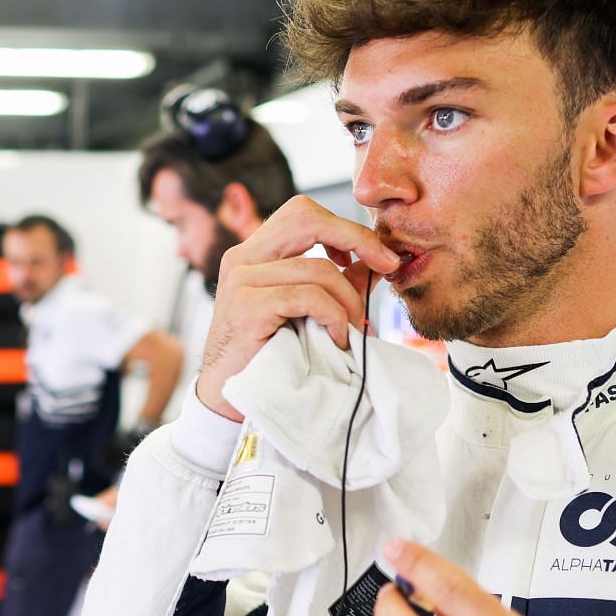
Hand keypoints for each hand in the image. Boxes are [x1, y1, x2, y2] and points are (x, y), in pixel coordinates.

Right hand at [197, 196, 400, 421]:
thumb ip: (334, 284)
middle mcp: (242, 258)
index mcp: (253, 253)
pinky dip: (334, 318)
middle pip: (307, 218)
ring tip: (352, 330)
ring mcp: (241, 280)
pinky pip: (309, 297)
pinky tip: (337, 339)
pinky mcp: (247, 306)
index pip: (302, 213)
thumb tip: (370, 263)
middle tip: (385, 266)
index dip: (344, 227)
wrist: (229, 402)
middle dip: (356, 239)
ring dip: (348, 301)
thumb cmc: (269, 357)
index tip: (375, 255)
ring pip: (318, 268)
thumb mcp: (306, 313)